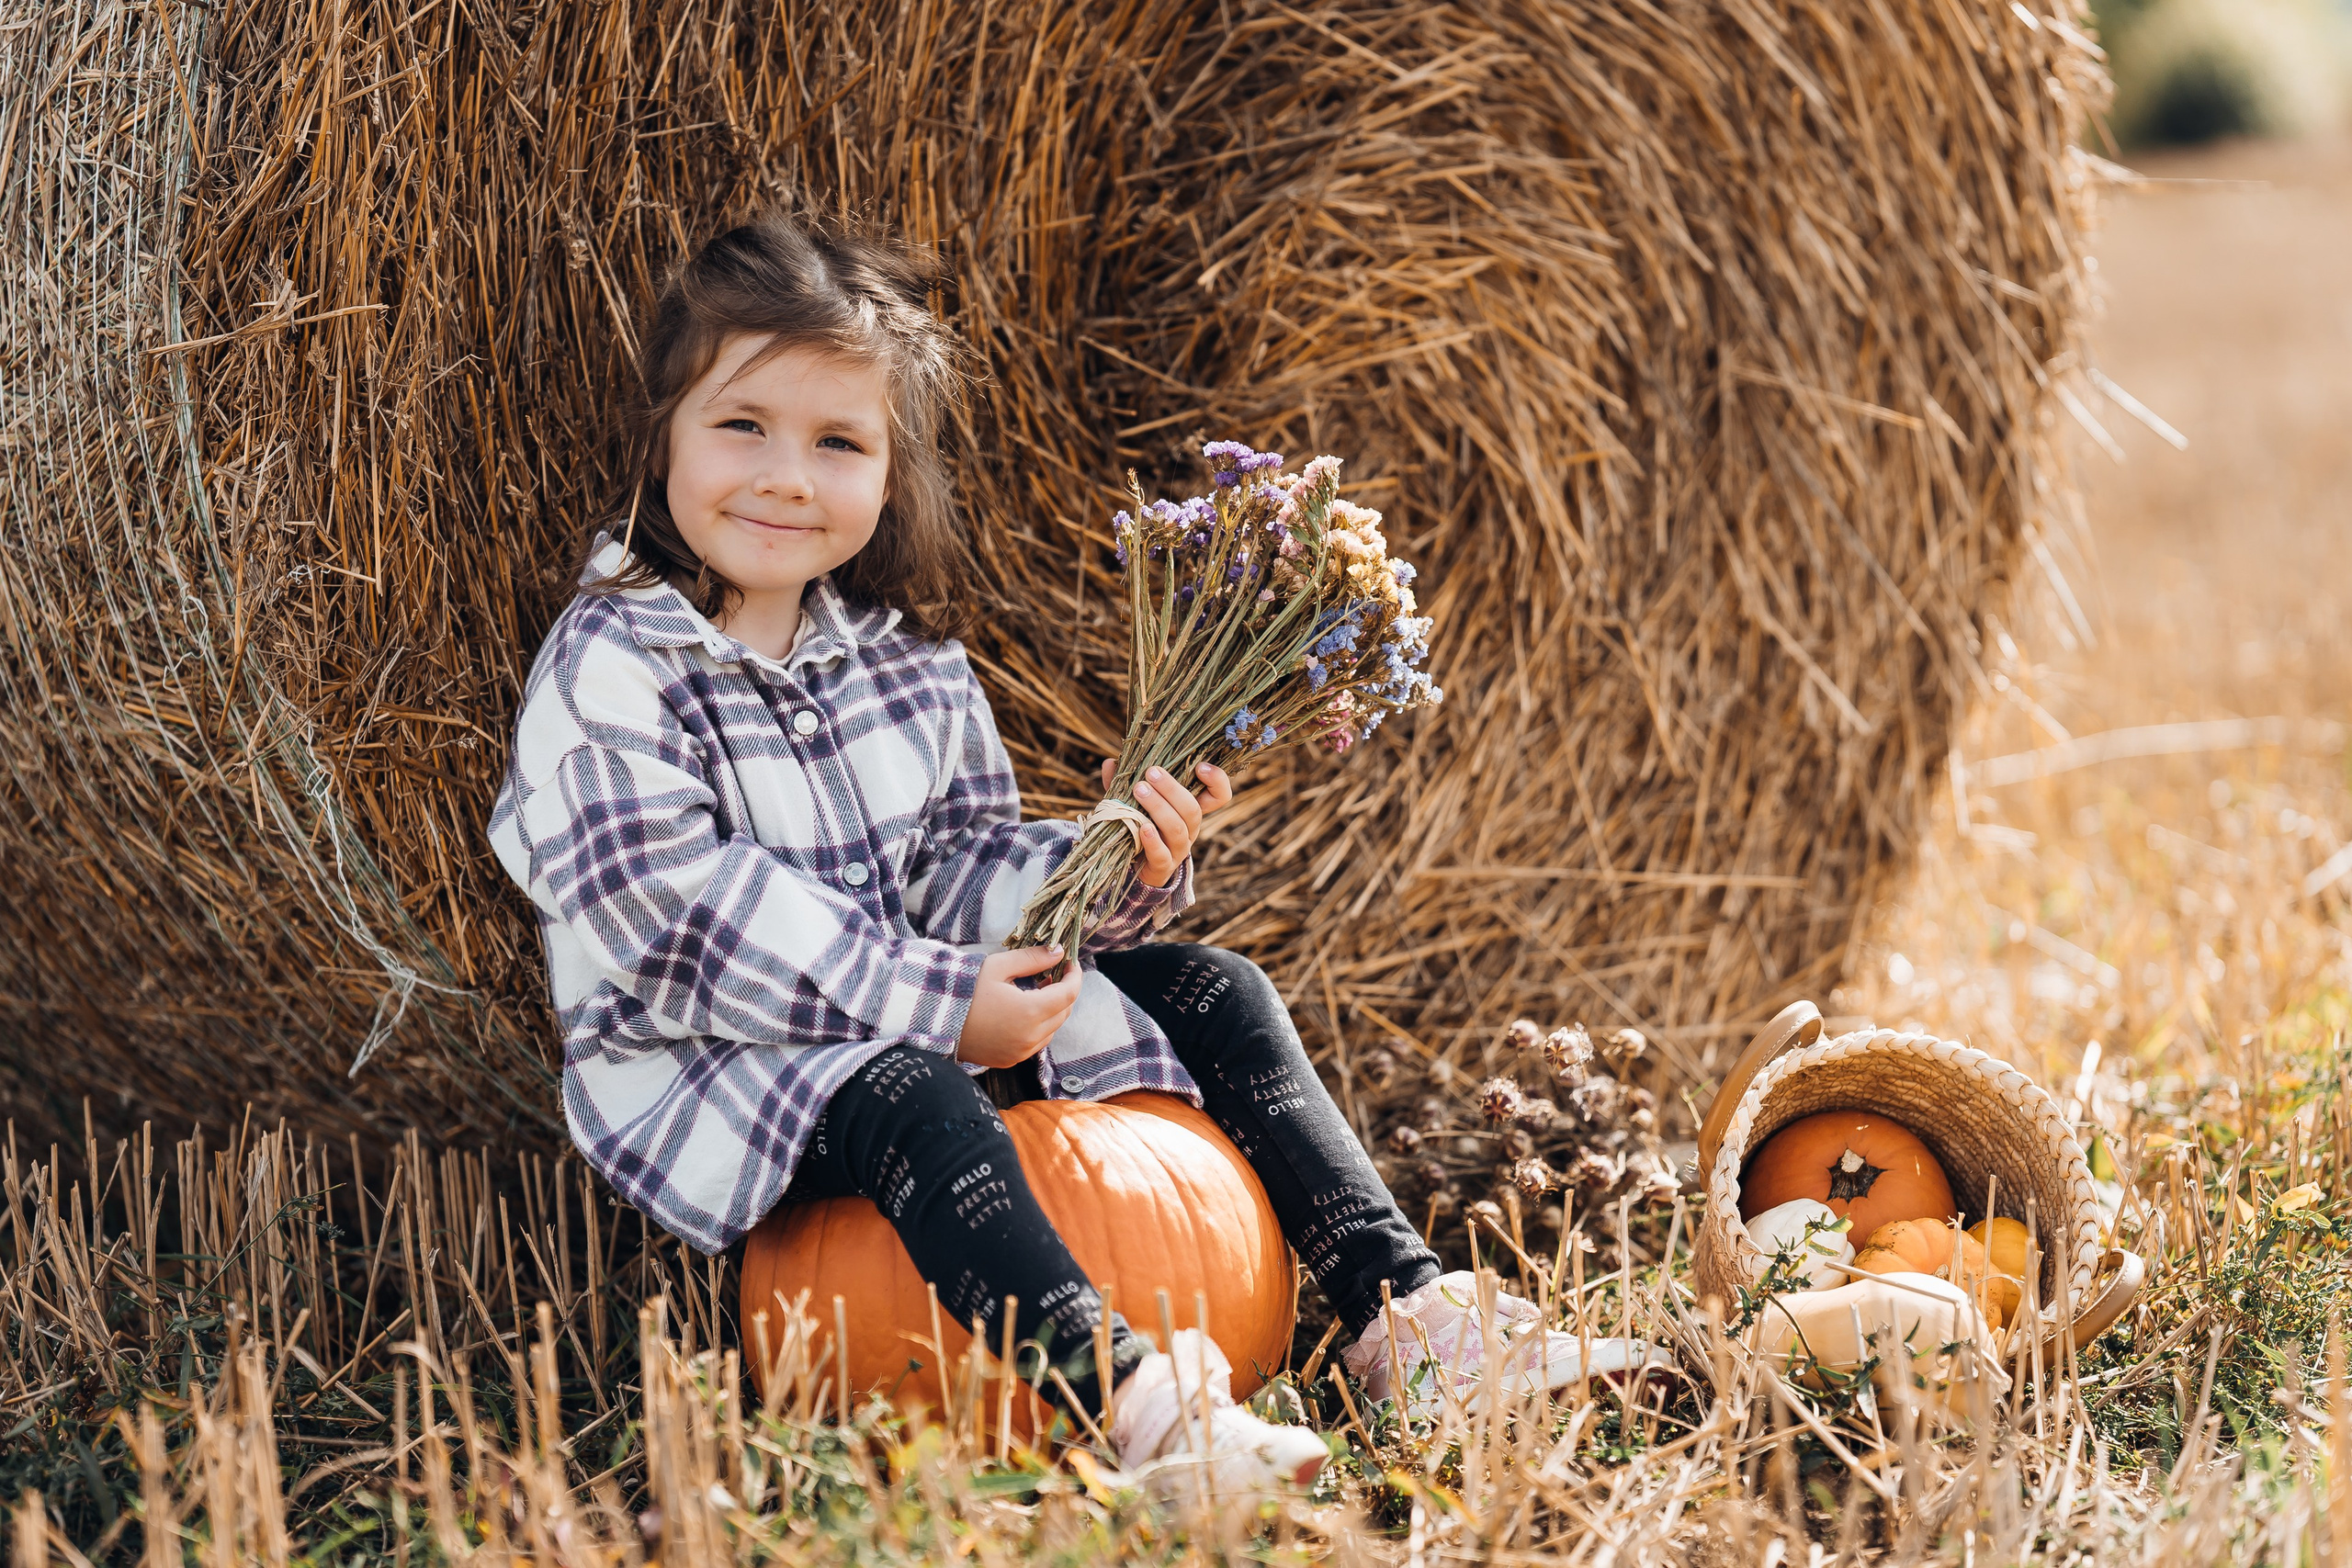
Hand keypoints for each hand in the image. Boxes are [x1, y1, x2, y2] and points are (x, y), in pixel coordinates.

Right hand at [954, 946, 1082, 1068]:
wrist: (934, 1020)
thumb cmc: (965, 989)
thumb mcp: (999, 967)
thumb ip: (1032, 959)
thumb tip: (1058, 953)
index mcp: (1030, 1012)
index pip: (1068, 994)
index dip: (1074, 976)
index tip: (1071, 963)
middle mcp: (1030, 1037)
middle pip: (1063, 1013)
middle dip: (1064, 992)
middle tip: (1051, 974)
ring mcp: (1021, 1052)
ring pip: (1052, 1029)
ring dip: (1052, 1011)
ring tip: (1037, 991)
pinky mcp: (1011, 1060)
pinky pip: (1037, 1043)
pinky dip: (1040, 1027)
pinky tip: (1025, 1012)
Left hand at [1100, 759, 1232, 887]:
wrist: (1135, 866)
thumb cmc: (1139, 825)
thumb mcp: (1135, 802)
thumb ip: (1125, 783)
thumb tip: (1110, 763)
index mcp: (1189, 810)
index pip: (1219, 796)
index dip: (1217, 781)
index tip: (1200, 766)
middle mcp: (1190, 829)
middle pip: (1192, 809)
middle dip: (1172, 788)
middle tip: (1151, 773)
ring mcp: (1178, 849)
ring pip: (1177, 828)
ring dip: (1159, 807)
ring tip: (1139, 791)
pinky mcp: (1163, 866)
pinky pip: (1162, 854)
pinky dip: (1153, 841)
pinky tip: (1143, 828)